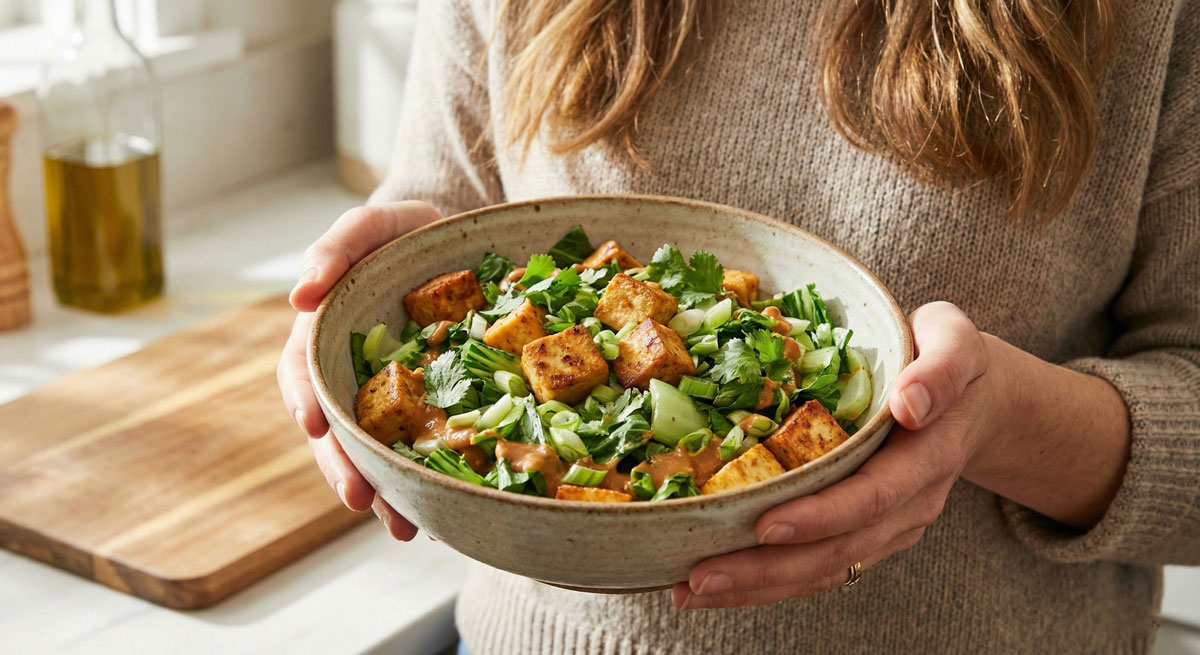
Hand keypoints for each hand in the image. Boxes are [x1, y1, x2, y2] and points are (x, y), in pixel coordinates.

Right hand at [277, 201, 442, 539]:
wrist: (459, 243)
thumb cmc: (406, 232)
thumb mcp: (373, 225)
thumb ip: (336, 247)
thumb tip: (298, 295)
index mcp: (328, 334)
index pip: (303, 373)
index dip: (306, 399)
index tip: (313, 425)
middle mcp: (353, 374)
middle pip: (338, 429)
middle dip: (345, 467)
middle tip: (361, 500)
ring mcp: (392, 397)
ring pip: (378, 452)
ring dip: (386, 491)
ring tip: (404, 527)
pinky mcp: (433, 410)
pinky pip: (425, 450)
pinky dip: (429, 482)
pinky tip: (444, 513)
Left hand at [673, 301, 1006, 608]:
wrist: (972, 401)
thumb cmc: (948, 359)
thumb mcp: (955, 341)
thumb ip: (939, 368)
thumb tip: (910, 404)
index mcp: (926, 457)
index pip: (871, 498)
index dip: (820, 516)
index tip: (766, 525)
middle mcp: (908, 504)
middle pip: (838, 550)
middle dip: (767, 569)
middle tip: (701, 575)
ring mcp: (888, 527)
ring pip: (823, 570)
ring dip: (756, 587)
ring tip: (690, 590)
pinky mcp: (866, 535)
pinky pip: (817, 568)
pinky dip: (765, 583)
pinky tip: (715, 585)